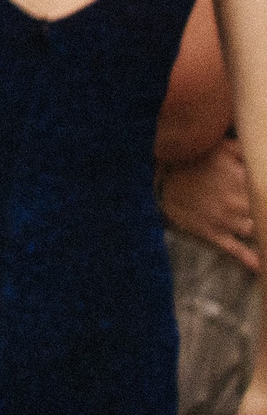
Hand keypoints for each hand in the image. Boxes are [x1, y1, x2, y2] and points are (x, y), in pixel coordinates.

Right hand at [160, 138, 257, 270]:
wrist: (158, 182)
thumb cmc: (191, 161)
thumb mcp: (219, 148)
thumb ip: (245, 150)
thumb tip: (262, 149)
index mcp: (243, 179)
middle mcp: (238, 202)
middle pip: (266, 212)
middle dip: (266, 211)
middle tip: (265, 211)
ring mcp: (226, 220)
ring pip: (258, 231)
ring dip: (264, 232)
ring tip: (265, 232)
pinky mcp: (213, 233)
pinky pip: (237, 251)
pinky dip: (251, 260)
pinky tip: (262, 266)